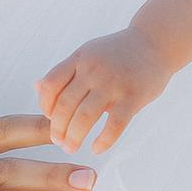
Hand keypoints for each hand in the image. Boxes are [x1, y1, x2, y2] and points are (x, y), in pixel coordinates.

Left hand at [37, 28, 170, 152]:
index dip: (45, 106)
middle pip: (65, 105)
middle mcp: (93, 70)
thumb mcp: (87, 54)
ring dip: (75, 137)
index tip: (49, 119)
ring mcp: (113, 83)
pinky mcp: (133, 97)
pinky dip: (103, 140)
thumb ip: (65, 72)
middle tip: (58, 142)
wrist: (155, 42)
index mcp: (79, 59)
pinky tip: (97, 148)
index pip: (50, 85)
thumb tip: (36, 87)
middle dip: (58, 128)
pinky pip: (114, 125)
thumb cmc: (118, 53)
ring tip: (71, 148)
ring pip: (85, 117)